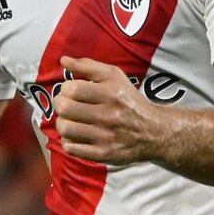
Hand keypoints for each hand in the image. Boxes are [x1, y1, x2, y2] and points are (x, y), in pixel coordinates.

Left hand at [53, 56, 167, 166]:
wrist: (153, 131)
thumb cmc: (128, 100)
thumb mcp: (114, 76)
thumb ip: (87, 65)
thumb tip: (63, 60)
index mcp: (111, 93)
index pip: (71, 89)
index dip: (65, 89)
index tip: (71, 92)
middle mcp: (109, 115)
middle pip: (64, 109)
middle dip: (60, 105)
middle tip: (66, 105)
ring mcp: (106, 137)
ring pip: (65, 129)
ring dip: (62, 124)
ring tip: (70, 121)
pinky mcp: (104, 154)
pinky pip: (71, 149)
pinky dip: (69, 142)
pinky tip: (77, 136)